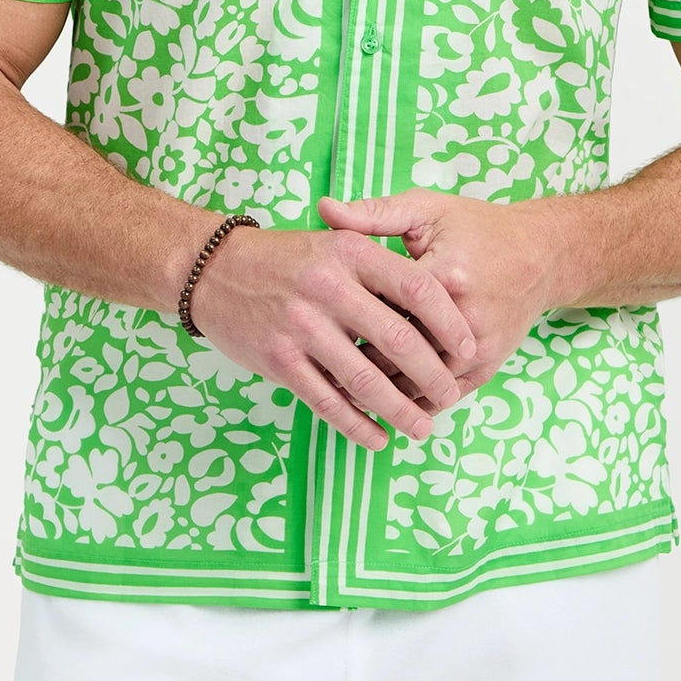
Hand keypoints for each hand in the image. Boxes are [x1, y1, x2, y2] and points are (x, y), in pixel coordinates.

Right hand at [186, 221, 477, 453]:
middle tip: (451, 396)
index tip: (468, 348)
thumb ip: (381, 267)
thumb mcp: (336, 241)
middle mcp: (328, 288)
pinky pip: (328, 402)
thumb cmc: (287, 259)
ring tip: (423, 429)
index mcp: (351, 252)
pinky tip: (378, 438)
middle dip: (433, 376)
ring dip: (401, 410)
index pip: (418, 288)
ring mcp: (302, 326)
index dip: (450, 322)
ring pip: (366, 380)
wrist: (212, 269)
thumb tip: (441, 298)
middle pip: (400, 340)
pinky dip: (357, 426)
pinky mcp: (279, 360)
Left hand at [316, 188, 569, 407]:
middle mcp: (465, 318)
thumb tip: (324, 210)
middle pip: (397, 355)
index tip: (314, 328)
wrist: (541, 254)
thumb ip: (374, 214)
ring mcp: (480, 347)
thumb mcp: (427, 210)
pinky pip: (442, 395)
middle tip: (318, 366)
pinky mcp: (489, 366)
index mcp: (444, 277)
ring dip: (381, 390)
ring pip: (417, 383)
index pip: (381, 310)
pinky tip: (384, 398)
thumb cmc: (477, 228)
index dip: (346, 321)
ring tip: (342, 389)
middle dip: (356, 363)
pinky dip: (411, 400)